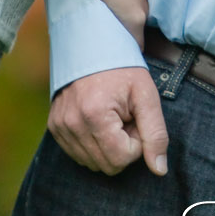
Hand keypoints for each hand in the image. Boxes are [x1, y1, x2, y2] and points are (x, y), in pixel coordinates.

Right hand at [49, 67, 169, 175]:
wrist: (93, 44)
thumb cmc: (122, 68)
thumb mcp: (146, 95)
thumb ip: (156, 134)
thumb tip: (160, 170)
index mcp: (95, 114)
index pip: (122, 158)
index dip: (137, 142)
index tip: (135, 117)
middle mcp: (72, 123)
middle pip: (107, 165)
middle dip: (123, 146)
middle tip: (125, 118)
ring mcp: (59, 126)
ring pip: (92, 163)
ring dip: (108, 146)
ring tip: (112, 117)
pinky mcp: (54, 127)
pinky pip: (78, 155)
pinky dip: (93, 144)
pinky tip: (98, 120)